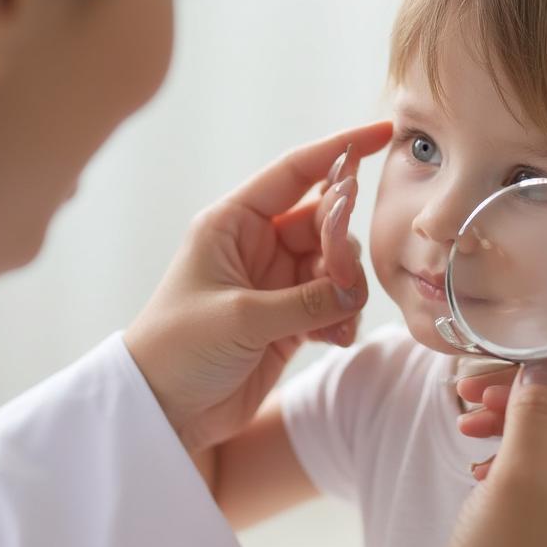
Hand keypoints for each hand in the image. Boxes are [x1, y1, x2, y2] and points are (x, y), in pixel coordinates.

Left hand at [124, 121, 391, 452]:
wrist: (162, 412)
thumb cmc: (178, 350)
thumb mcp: (240, 318)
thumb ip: (305, 299)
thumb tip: (355, 289)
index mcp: (232, 224)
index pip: (295, 173)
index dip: (340, 150)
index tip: (384, 134)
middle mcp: (257, 246)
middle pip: (324, 223)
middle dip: (343, 248)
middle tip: (342, 282)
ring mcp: (275, 283)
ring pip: (335, 267)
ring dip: (346, 291)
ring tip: (336, 322)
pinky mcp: (287, 320)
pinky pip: (333, 305)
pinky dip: (341, 319)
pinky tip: (334, 339)